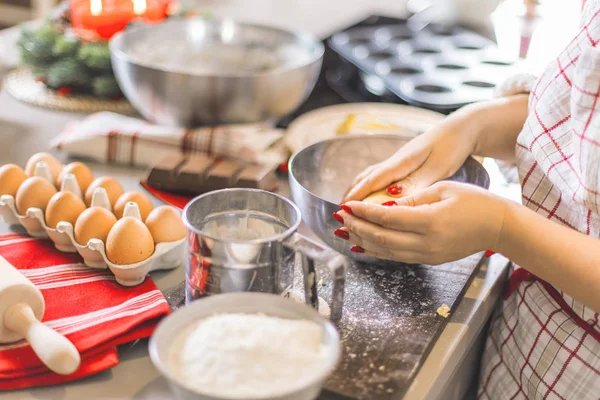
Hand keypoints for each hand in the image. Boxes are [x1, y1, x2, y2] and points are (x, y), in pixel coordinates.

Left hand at [334, 182, 506, 264]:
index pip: (386, 217)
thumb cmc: (475, 202)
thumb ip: (412, 199)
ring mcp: (427, 254)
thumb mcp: (443, 190)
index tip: (347, 205)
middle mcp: (426, 242)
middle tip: (340, 217)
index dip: (363, 212)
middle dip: (356, 227)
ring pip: (385, 250)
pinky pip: (396, 256)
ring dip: (362, 240)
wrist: (499, 227)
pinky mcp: (428, 259)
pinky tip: (363, 244)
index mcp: (430, 221)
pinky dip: (376, 250)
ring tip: (345, 230)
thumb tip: (384, 205)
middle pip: (381, 237)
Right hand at [343, 109, 479, 202]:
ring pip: (371, 176)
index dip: (357, 196)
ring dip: (358, 189)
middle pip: (366, 178)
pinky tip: (371, 195)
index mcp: (402, 161)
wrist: (463, 128)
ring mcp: (399, 160)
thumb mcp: (438, 167)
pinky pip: (380, 176)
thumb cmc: (453, 147)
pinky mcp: (404, 163)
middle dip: (352, 194)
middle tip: (341, 212)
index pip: (373, 181)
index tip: (344, 210)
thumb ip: (416, 183)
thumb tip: (392, 197)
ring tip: (350, 206)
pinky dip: (369, 186)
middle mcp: (396, 160)